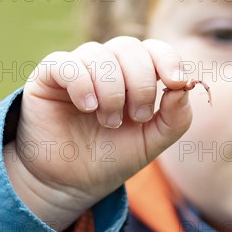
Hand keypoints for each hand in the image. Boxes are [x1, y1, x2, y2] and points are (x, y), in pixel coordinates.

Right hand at [4, 37, 191, 230]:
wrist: (72, 183)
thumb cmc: (114, 157)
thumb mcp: (153, 141)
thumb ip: (176, 117)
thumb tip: (183, 86)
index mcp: (136, 74)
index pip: (155, 49)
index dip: (168, 59)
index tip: (176, 82)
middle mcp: (107, 65)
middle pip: (130, 47)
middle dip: (140, 83)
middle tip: (137, 117)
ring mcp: (78, 68)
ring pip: (99, 54)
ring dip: (112, 90)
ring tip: (109, 121)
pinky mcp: (48, 77)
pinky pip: (65, 63)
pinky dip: (82, 84)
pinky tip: (88, 108)